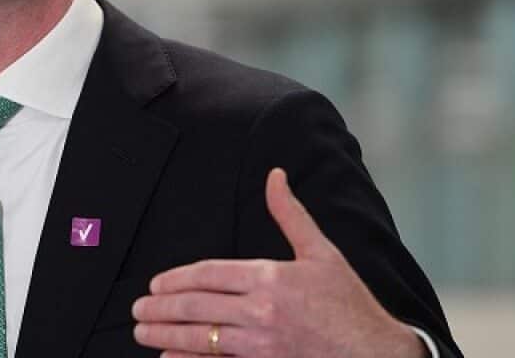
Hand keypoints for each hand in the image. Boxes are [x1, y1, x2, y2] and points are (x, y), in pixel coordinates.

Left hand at [131, 168, 425, 357]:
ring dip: (167, 334)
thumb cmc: (350, 303)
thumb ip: (290, 215)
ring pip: (202, 338)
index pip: (209, 274)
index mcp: (271, 278)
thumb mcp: (323, 252)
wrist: (377, 353)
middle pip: (198, 306)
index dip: (178, 278)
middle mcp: (262, 311)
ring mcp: (262, 344)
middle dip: (162, 307)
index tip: (157, 283)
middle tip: (138, 308)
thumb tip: (275, 175)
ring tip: (142, 331)